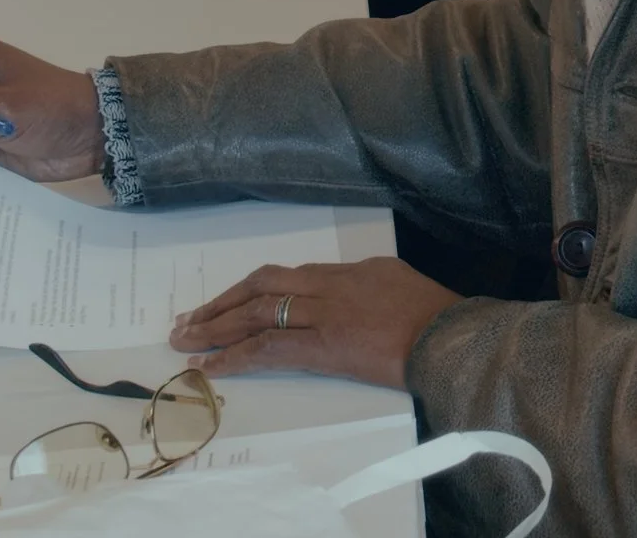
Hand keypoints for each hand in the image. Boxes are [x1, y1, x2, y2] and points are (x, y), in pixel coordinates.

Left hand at [170, 258, 461, 389]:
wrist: (450, 336)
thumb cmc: (437, 315)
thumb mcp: (399, 282)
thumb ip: (368, 285)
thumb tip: (350, 295)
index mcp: (347, 271)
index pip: (287, 278)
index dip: (250, 291)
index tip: (227, 303)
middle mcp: (328, 285)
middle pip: (261, 287)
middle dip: (221, 304)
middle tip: (188, 319)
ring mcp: (323, 314)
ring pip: (257, 314)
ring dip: (216, 327)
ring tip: (185, 340)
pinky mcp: (323, 346)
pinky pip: (269, 349)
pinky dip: (236, 356)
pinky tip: (212, 365)